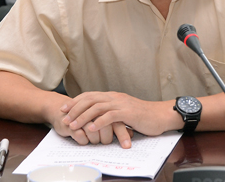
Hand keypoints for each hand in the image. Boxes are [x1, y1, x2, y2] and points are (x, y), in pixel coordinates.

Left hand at [59, 92, 178, 145]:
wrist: (160, 115)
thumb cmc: (143, 116)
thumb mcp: (124, 111)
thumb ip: (111, 111)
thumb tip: (97, 117)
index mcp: (113, 96)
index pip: (90, 95)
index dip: (75, 101)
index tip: (64, 109)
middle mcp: (115, 97)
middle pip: (90, 99)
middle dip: (75, 108)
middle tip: (64, 117)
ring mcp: (121, 103)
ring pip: (97, 107)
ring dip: (82, 116)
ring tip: (73, 125)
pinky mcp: (128, 112)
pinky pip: (109, 116)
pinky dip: (98, 122)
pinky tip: (90, 128)